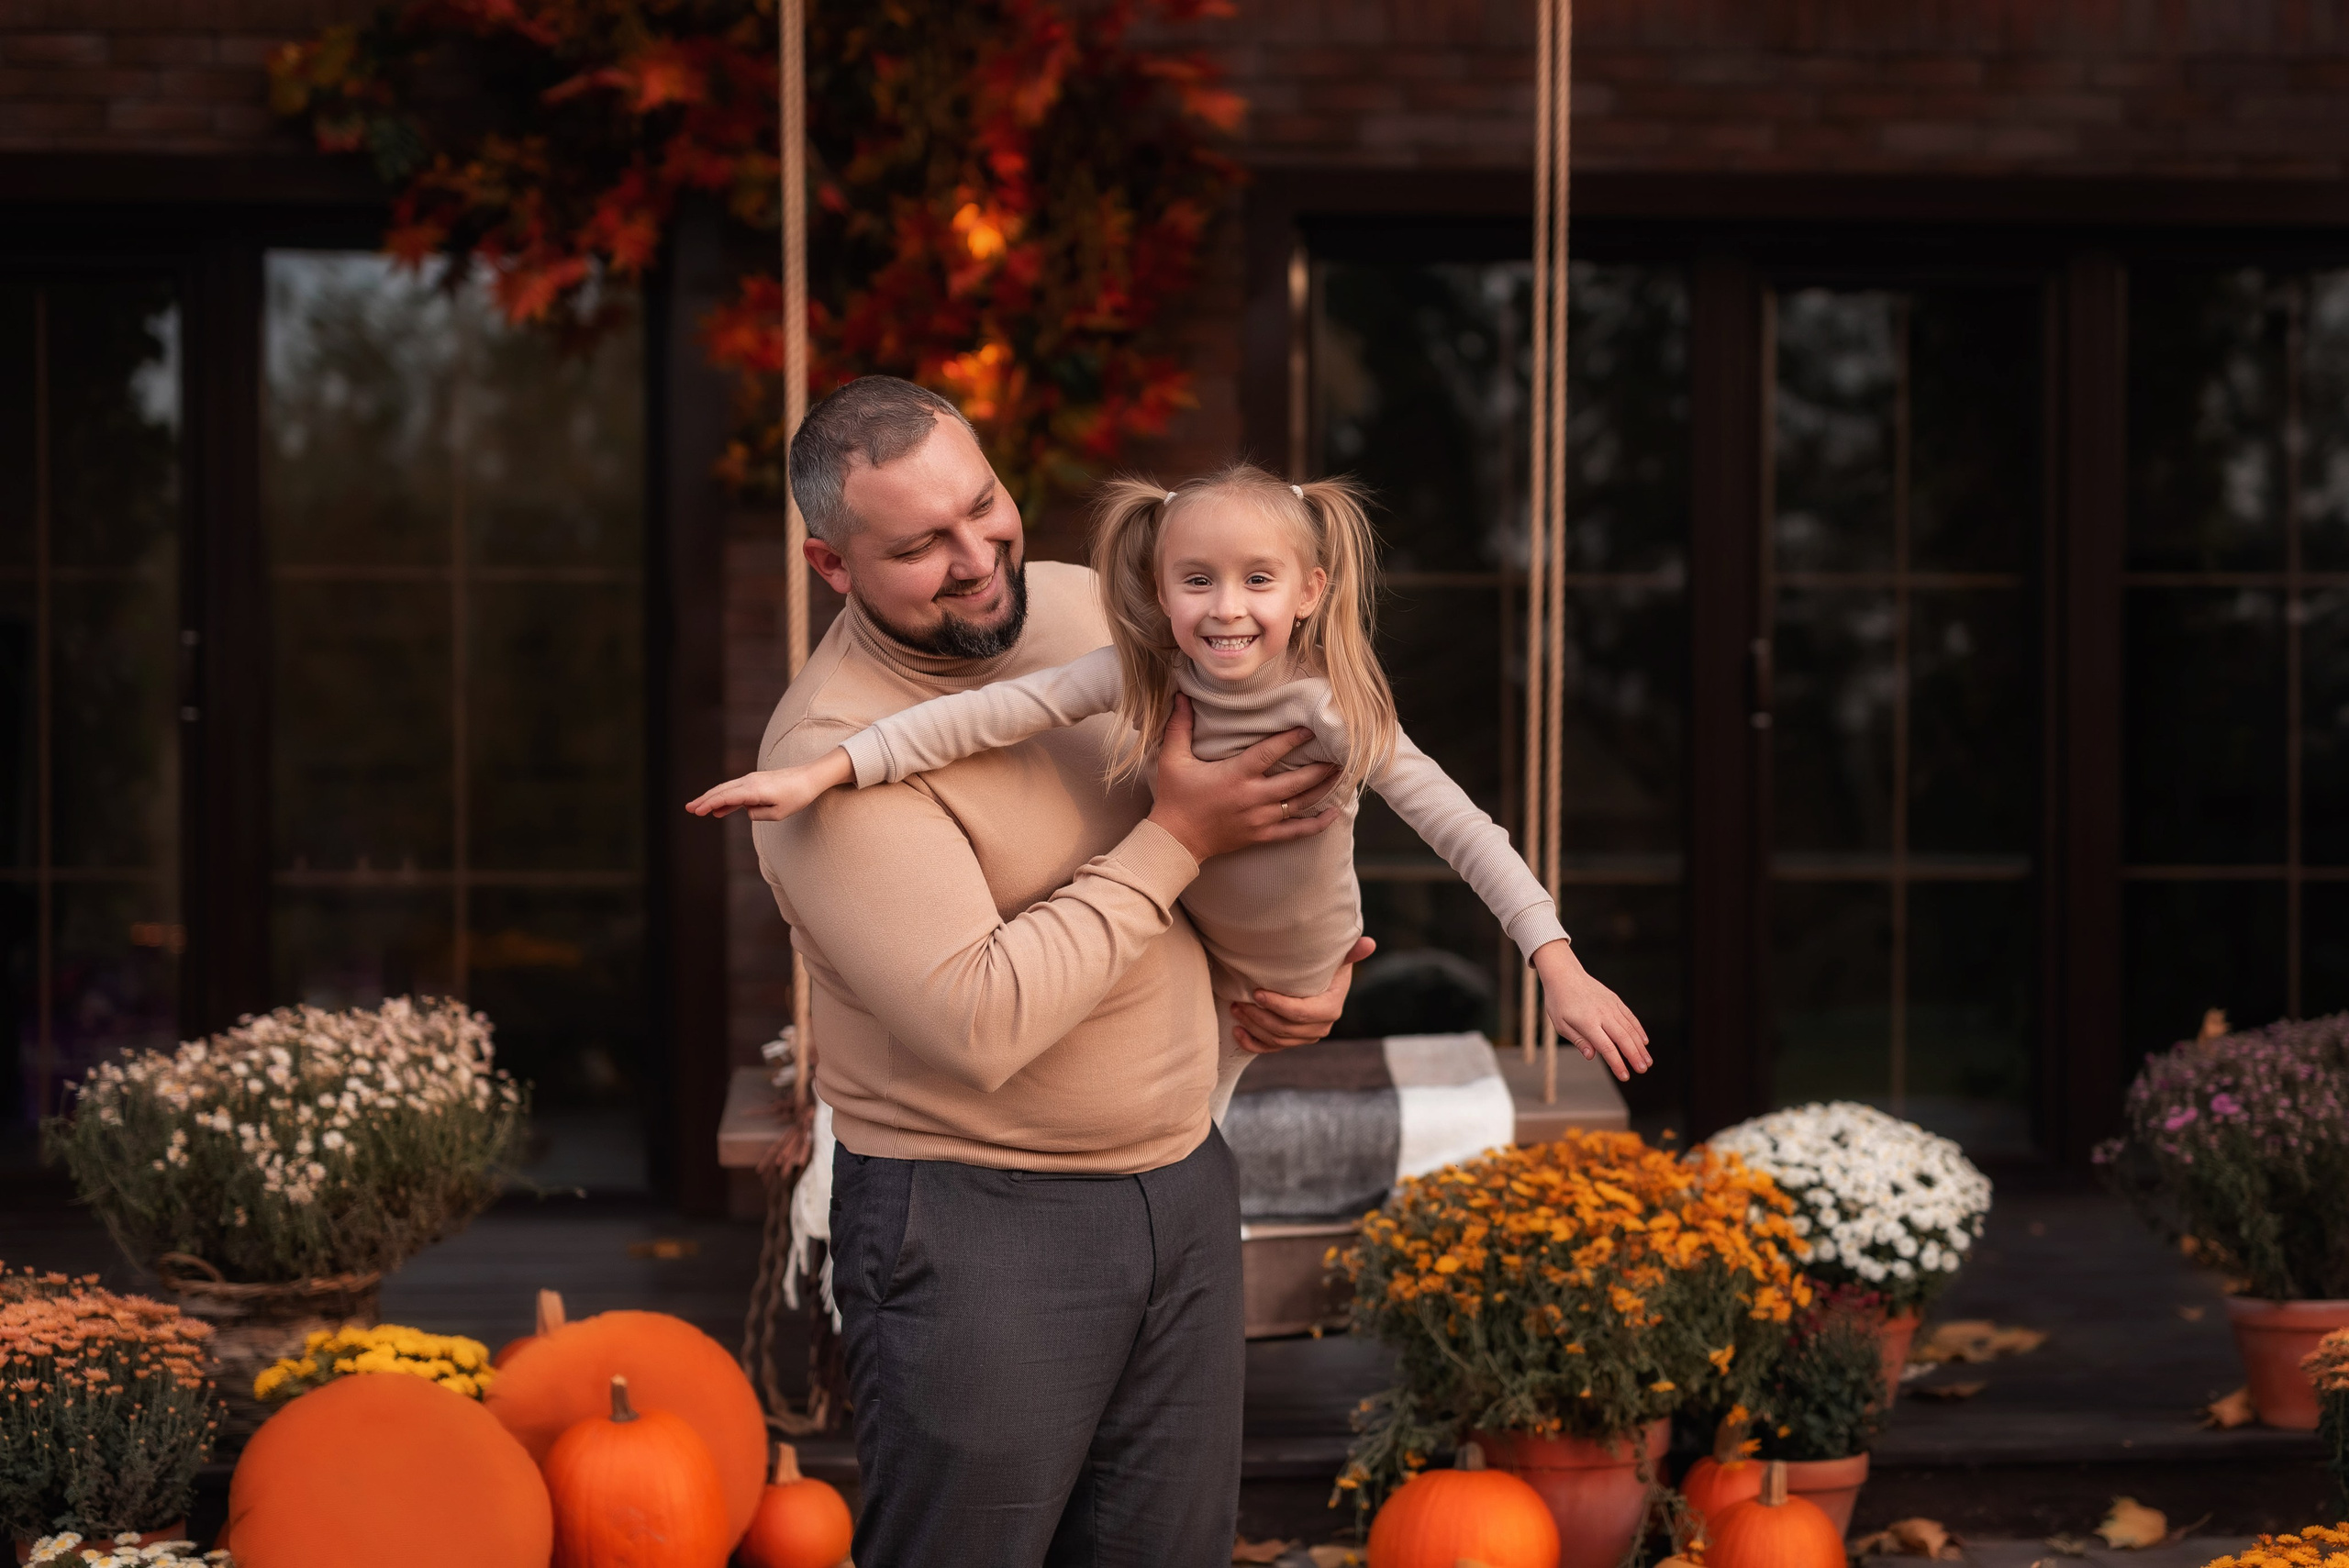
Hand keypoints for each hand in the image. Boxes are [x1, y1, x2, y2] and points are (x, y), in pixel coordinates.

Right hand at [686, 748, 853, 820]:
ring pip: (727, 789)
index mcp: (754, 790)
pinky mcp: (757, 781)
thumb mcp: (778, 813)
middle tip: (689, 809)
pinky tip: (720, 809)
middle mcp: (750, 782)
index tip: (696, 811)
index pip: (726, 797)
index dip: (709, 804)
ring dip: (712, 798)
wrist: (811, 778)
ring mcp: (752, 780)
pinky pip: (737, 790)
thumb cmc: (797, 796)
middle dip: (704, 800)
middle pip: (722, 791)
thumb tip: (746, 811)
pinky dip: (726, 798)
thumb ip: (758, 814)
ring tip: (698, 809)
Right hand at [1146, 696, 1341, 861]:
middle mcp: (1252, 797)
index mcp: (1235, 775)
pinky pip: (1295, 832)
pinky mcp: (1261, 835)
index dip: (1291, 740)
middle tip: (1340, 754)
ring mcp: (1260, 819)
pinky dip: (1317, 825)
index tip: (1310, 728)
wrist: (1175, 840)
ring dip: (1323, 789)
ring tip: (1341, 775)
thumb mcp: (1172, 759)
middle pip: (1296, 781)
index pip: (1270, 753)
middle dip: (1320, 768)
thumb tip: (1180, 695)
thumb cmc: (1174, 797)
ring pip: (1300, 804)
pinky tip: (1334, 814)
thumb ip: (1179, 726)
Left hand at [1234, 936, 1376, 1053]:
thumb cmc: (1326, 966)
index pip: (1301, 1012)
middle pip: (1285, 1029)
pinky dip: (1252, 1043)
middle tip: (1239, 1000)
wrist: (1319, 983)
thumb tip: (1370, 943)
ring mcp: (1305, 1038)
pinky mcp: (1291, 1042)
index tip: (1257, 992)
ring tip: (1235, 1007)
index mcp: (1330, 1008)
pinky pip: (1270, 1049)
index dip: (1278, 1005)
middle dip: (1259, 1016)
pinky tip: (1237, 1031)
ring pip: (1275, 1039)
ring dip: (1252, 1026)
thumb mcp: (1337, 959)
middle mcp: (1320, 1027)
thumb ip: (1351, 952)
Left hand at [1531, 939, 1651, 1081]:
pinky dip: (1638, 1029)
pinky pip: (1630, 1016)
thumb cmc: (1559, 1002)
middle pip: (1623, 1039)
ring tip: (1647, 1061)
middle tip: (1643, 1071)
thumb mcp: (1560, 1024)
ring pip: (1630, 1028)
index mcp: (1587, 1022)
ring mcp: (1611, 1005)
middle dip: (1634, 1056)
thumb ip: (1578, 1040)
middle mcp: (1602, 1014)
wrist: (1564, 974)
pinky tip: (1644, 1041)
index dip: (1617, 1063)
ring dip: (1640, 1046)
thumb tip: (1592, 1057)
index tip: (1625, 1076)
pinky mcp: (1615, 999)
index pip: (1607, 1047)